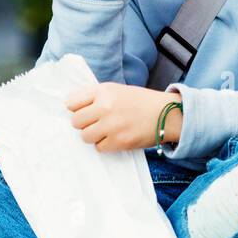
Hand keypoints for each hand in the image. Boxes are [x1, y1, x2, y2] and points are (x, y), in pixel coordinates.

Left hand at [65, 82, 183, 153]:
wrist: (166, 113)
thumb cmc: (140, 101)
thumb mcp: (116, 90)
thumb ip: (94, 96)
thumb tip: (71, 107)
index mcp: (103, 91)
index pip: (71, 103)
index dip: (76, 108)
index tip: (83, 110)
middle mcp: (105, 107)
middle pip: (76, 122)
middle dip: (84, 123)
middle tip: (96, 122)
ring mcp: (112, 126)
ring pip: (85, 136)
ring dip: (93, 135)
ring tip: (106, 130)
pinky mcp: (120, 142)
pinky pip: (99, 147)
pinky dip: (105, 144)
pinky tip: (115, 137)